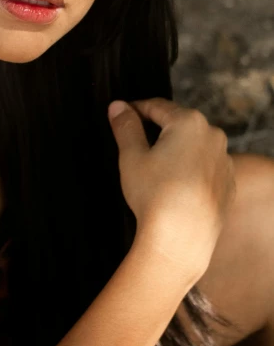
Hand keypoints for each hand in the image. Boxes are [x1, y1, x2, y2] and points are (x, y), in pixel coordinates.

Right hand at [108, 98, 235, 278]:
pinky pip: (205, 166)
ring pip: (193, 145)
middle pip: (178, 123)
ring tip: (153, 166)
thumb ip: (125, 126)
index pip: (157, 106)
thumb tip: (118, 106)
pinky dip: (189, 168)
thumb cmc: (155, 195)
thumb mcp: (131, 156)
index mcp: (189, 122)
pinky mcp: (228, 182)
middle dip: (157, 129)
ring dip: (175, 148)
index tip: (122, 115)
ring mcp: (224, 160)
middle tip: (135, 141)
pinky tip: (173, 184)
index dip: (136, 109)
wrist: (182, 238)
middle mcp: (213, 136)